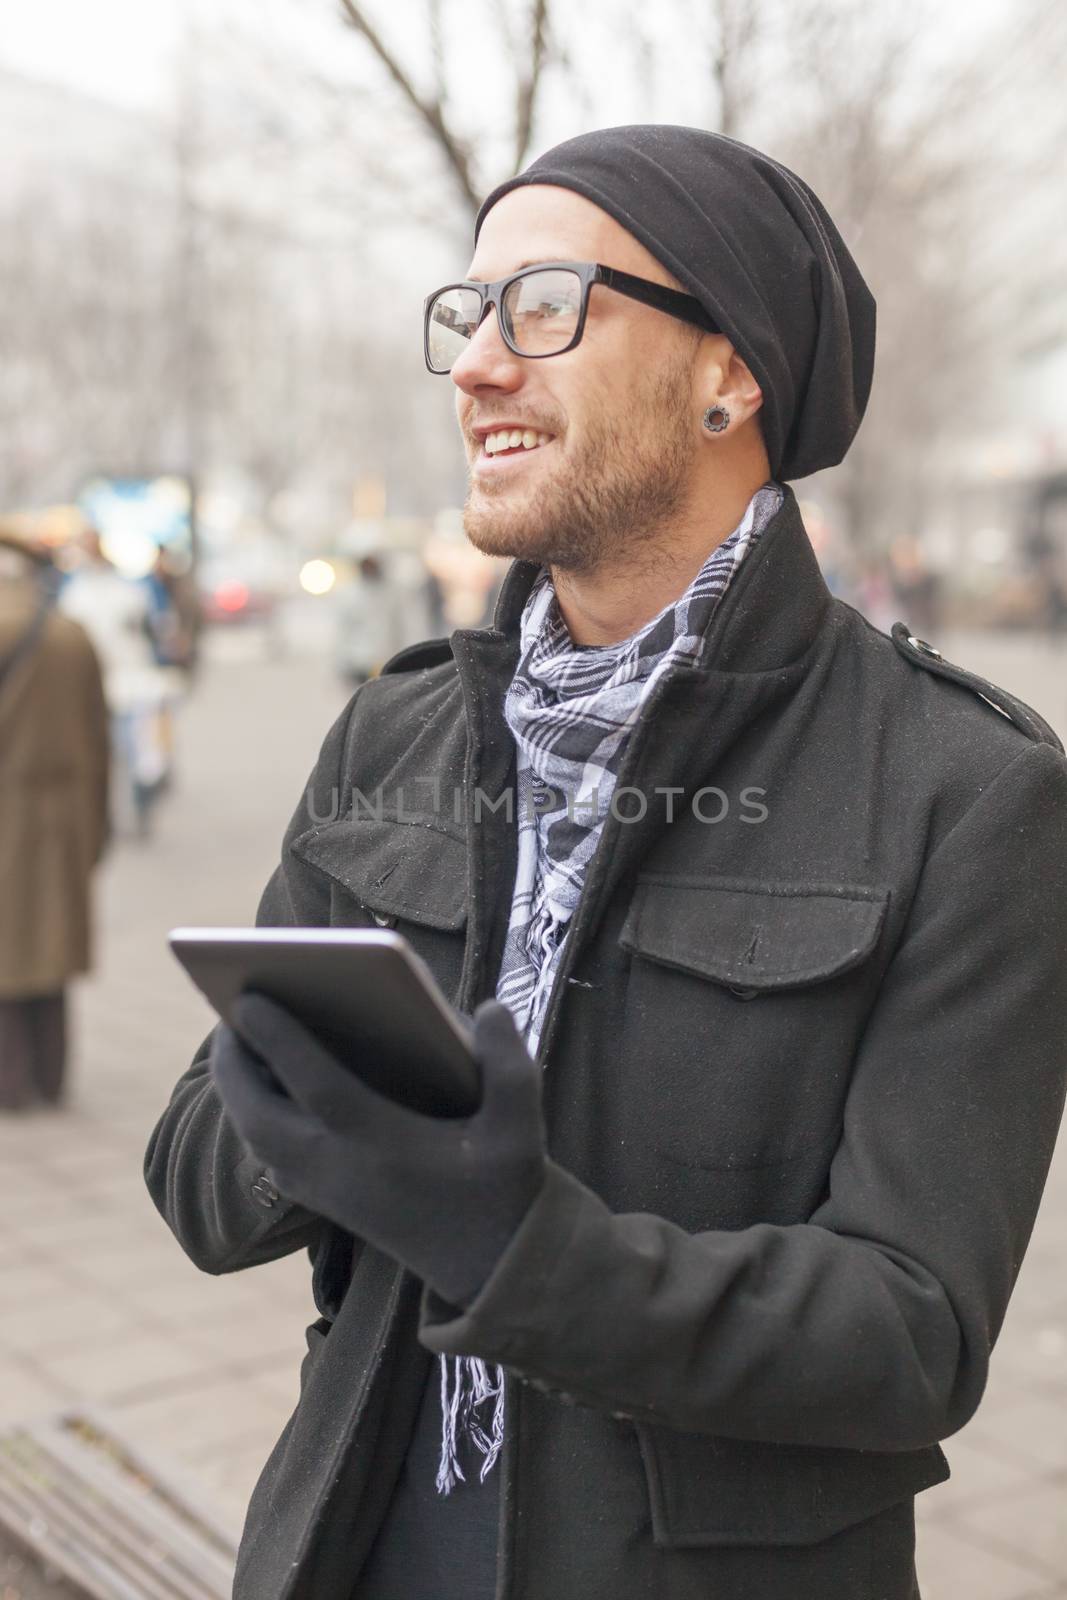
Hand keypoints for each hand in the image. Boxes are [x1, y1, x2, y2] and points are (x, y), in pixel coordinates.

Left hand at [210, 992, 547, 1306]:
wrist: (497, 1268)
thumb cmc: (507, 1188)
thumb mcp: (522, 1126)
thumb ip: (511, 1062)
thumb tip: (488, 1007)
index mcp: (386, 1148)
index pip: (317, 1087)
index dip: (279, 1041)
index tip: (246, 998)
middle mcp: (345, 1174)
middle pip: (261, 1120)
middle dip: (234, 1067)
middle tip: (227, 1012)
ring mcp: (331, 1195)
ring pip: (258, 1143)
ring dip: (238, 1094)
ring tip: (237, 1043)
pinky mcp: (330, 1207)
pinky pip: (270, 1161)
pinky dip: (254, 1121)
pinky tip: (261, 1090)